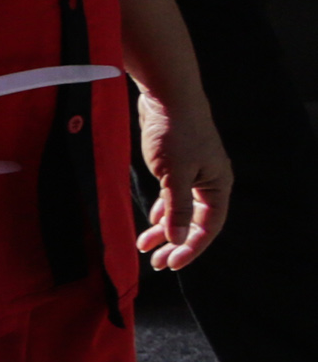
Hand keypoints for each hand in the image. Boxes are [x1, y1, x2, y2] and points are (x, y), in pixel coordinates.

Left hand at [138, 89, 231, 270]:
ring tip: (145, 247)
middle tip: (156, 263)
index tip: (172, 264)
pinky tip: (151, 221)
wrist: (166, 97)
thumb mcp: (174, 175)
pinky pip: (172, 196)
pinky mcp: (177, 165)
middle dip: (175, 243)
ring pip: (180, 210)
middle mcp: (209, 182)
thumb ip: (177, 208)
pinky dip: (162, 210)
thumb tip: (177, 239)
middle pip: (194, 222)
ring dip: (164, 229)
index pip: (207, 227)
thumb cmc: (175, 133)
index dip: (191, 248)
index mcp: (217, 185)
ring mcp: (193, 173)